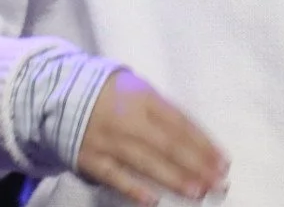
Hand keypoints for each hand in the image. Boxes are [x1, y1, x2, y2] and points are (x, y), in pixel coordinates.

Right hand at [75, 69, 228, 205]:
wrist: (60, 94)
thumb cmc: (111, 94)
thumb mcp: (138, 89)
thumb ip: (163, 111)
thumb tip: (197, 140)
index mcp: (143, 98)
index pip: (180, 122)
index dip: (203, 143)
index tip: (223, 161)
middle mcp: (127, 118)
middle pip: (167, 144)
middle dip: (195, 164)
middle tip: (218, 182)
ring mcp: (108, 139)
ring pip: (145, 161)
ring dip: (173, 178)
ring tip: (196, 192)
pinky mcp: (91, 158)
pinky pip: (114, 175)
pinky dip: (133, 188)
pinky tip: (153, 201)